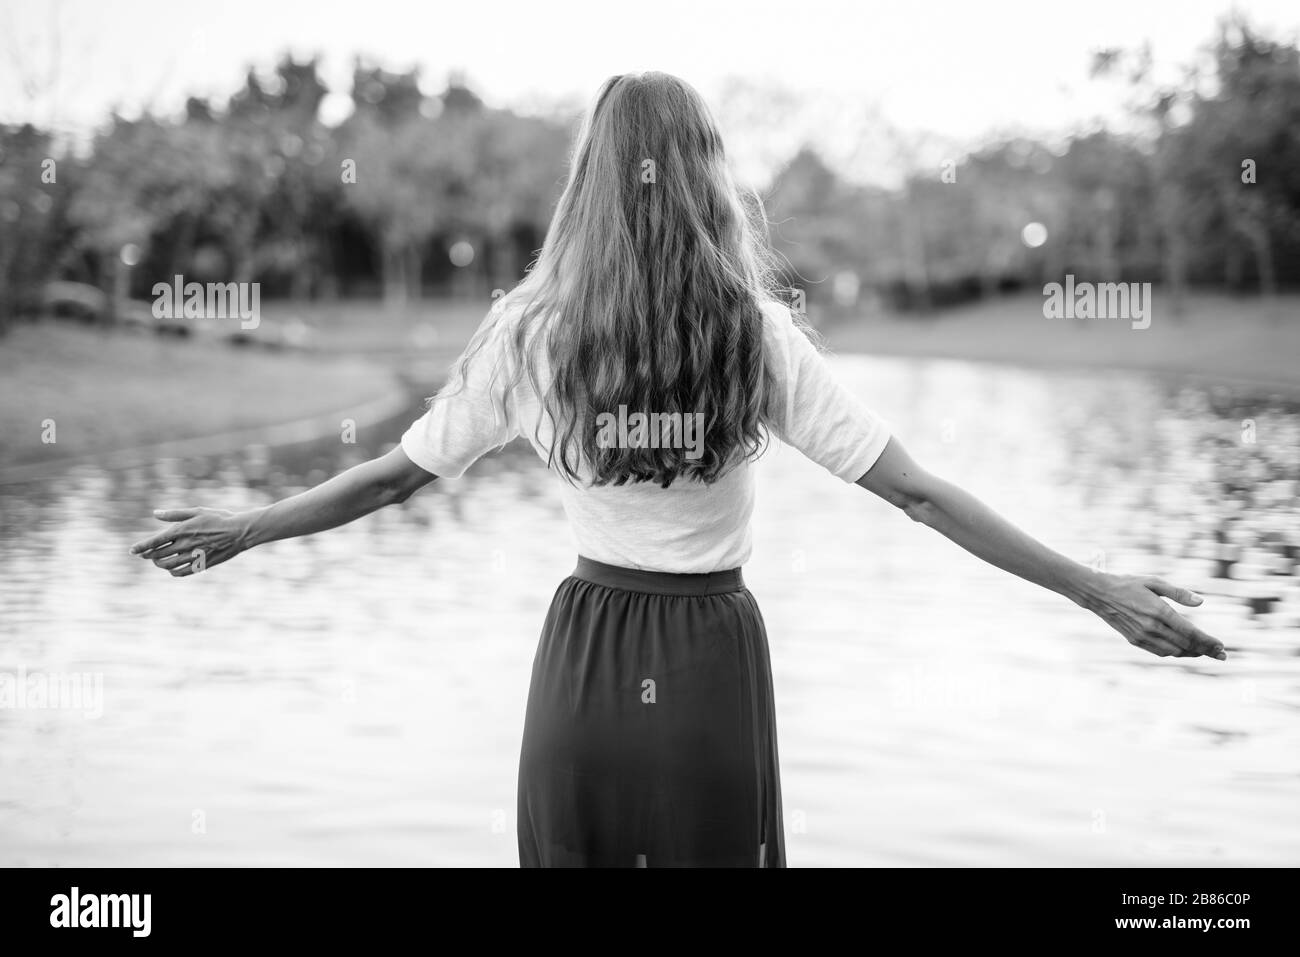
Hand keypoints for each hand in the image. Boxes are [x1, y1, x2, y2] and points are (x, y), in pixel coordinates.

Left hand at [129, 507, 249, 576]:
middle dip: (148, 555)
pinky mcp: (202, 564)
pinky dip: (173, 572)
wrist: (240, 531)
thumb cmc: (219, 518)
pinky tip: (172, 569)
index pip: (154, 542)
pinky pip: (182, 573)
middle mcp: (185, 544)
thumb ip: (174, 514)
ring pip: (168, 565)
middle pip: (158, 555)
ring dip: (159, 564)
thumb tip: (155, 513)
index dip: (141, 547)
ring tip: (158, 561)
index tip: (132, 551)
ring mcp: (193, 556)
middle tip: (146, 554)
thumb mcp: (196, 511)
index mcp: (181, 530)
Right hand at [1084, 574, 1226, 659]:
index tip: (1221, 646)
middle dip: (1206, 650)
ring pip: (1174, 651)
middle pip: (1186, 645)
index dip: (1208, 641)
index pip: (1190, 632)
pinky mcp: (1135, 640)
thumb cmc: (1128, 584)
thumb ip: (1178, 593)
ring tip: (1205, 652)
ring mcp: (1142, 636)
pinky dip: (1175, 652)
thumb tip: (1201, 602)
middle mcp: (1152, 627)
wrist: (1099, 594)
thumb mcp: (1154, 581)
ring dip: (1192, 653)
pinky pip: (1160, 652)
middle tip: (1222, 655)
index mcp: (1159, 611)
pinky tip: (1184, 649)